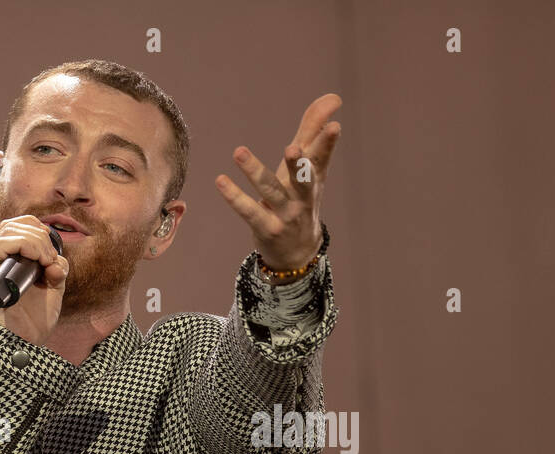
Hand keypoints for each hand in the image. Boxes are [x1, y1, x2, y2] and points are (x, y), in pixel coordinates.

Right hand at [0, 215, 69, 347]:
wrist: (24, 344)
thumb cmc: (34, 320)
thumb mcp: (52, 288)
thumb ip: (55, 269)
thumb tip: (55, 260)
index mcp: (5, 261)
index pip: (16, 227)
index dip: (38, 231)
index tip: (52, 253)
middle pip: (12, 224)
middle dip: (40, 236)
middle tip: (50, 259)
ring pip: (8, 231)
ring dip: (36, 242)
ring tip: (46, 262)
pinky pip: (1, 245)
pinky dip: (27, 246)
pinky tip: (39, 263)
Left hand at [215, 92, 341, 274]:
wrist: (298, 253)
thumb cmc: (300, 199)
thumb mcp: (309, 167)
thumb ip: (314, 130)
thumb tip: (333, 98)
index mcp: (314, 178)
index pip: (322, 158)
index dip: (327, 143)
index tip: (334, 127)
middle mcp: (303, 197)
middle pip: (303, 180)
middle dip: (298, 165)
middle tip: (292, 148)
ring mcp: (285, 214)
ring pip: (270, 191)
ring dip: (255, 172)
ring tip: (239, 152)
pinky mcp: (267, 228)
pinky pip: (249, 211)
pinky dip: (234, 197)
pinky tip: (220, 180)